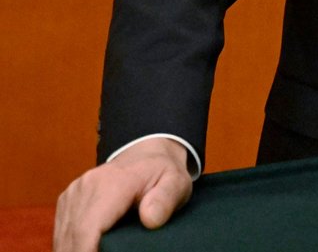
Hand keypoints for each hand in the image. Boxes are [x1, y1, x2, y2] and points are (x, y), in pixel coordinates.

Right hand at [53, 137, 191, 251]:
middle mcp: (85, 186)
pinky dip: (71, 246)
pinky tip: (89, 249)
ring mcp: (73, 193)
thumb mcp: (176, 182)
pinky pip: (62, 233)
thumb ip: (166, 199)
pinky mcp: (67, 201)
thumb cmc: (162, 172)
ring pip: (63, 238)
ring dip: (75, 250)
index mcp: (111, 183)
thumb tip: (150, 218)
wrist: (147, 153)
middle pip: (71, 238)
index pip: (87, 228)